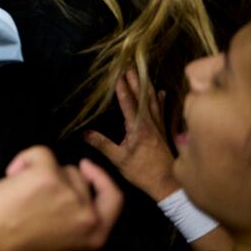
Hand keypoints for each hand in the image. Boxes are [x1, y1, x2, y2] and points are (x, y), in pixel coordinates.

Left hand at [0, 146, 122, 250]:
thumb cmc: (14, 239)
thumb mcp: (61, 235)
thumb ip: (75, 214)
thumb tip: (76, 176)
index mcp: (94, 234)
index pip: (114, 199)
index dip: (102, 180)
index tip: (87, 167)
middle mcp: (88, 216)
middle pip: (79, 178)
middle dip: (55, 180)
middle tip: (31, 198)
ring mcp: (70, 194)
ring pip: (59, 165)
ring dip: (38, 172)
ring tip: (20, 195)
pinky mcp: (49, 176)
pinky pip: (41, 152)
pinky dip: (23, 159)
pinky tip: (11, 178)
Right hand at [83, 70, 177, 200]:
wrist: (167, 184)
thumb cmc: (142, 172)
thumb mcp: (118, 160)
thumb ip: (101, 144)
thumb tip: (83, 132)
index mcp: (137, 128)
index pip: (128, 103)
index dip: (122, 88)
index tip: (118, 74)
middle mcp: (149, 123)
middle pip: (141, 98)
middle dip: (134, 81)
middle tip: (129, 66)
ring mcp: (158, 126)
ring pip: (153, 102)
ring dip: (146, 86)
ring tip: (141, 73)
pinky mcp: (163, 132)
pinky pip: (162, 111)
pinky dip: (161, 100)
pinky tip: (161, 92)